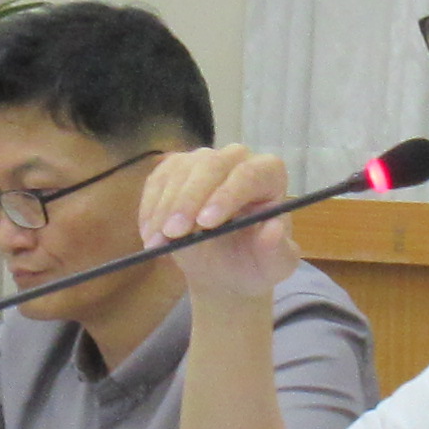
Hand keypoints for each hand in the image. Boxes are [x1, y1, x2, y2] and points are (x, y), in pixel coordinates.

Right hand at [138, 144, 297, 299]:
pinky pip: (159, 180)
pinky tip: (150, 234)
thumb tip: (273, 230)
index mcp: (269, 175)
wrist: (226, 269)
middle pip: (210, 165)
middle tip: (174, 232)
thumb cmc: (254, 263)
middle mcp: (237, 159)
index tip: (206, 223)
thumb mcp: (273, 267)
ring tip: (157, 243)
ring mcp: (204, 160)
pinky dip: (150, 207)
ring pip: (180, 171)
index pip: (248, 175)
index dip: (226, 195)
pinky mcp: (176, 169)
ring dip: (164, 207)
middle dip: (189, 199)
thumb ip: (278, 251)